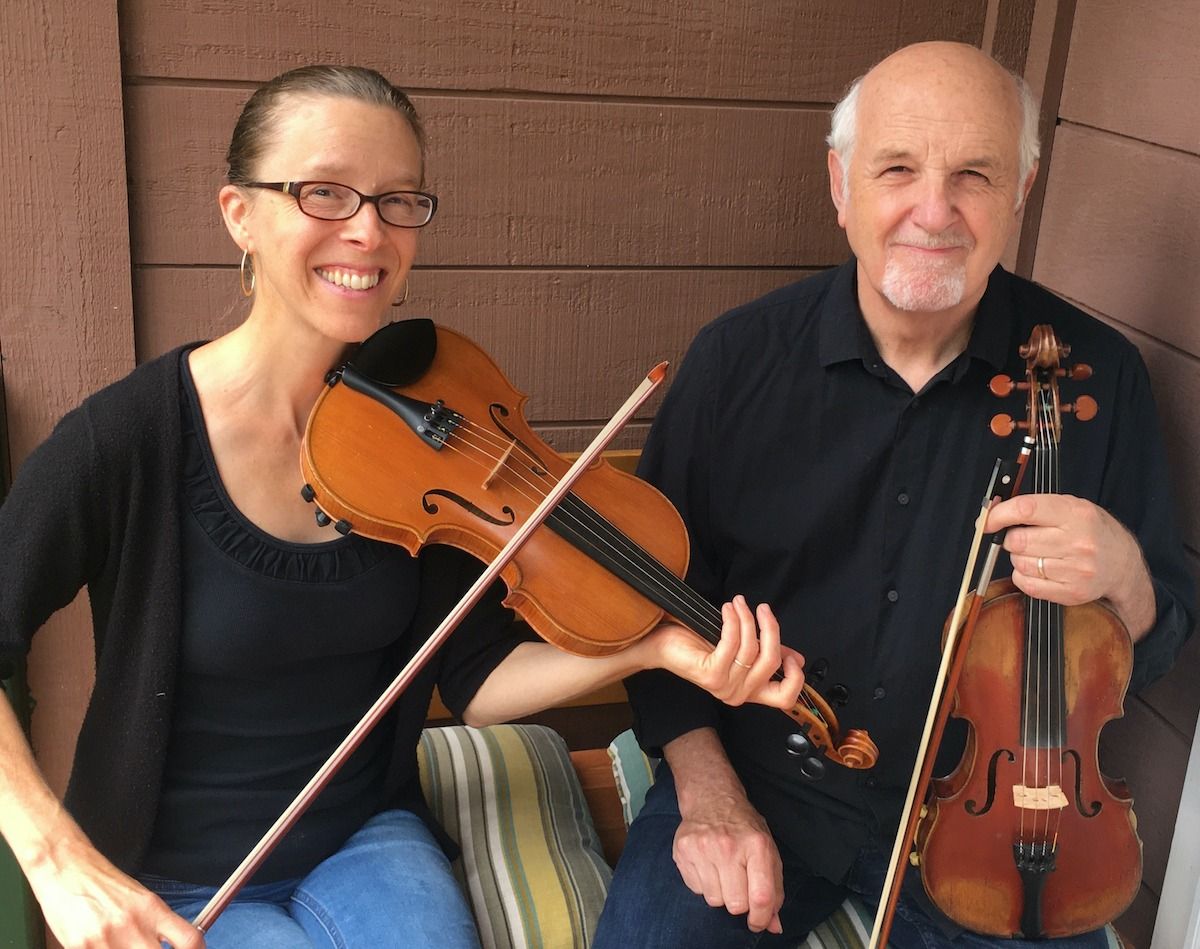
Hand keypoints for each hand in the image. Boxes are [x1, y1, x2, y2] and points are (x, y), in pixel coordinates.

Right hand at [24, 833, 203, 948]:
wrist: (67, 869)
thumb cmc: (103, 884)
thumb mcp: (139, 898)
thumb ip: (156, 924)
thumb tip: (167, 945)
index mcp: (152, 910)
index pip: (188, 939)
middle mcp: (134, 925)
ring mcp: (107, 939)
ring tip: (120, 945)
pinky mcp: (82, 947)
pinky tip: (100, 947)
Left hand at [648, 595, 804, 709]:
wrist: (665, 646)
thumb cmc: (701, 646)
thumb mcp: (742, 650)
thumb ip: (767, 654)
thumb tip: (796, 658)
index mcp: (750, 692)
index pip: (784, 699)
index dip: (796, 678)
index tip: (791, 655)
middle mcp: (739, 695)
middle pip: (771, 661)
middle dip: (771, 628)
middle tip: (763, 609)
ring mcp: (724, 687)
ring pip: (752, 648)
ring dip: (747, 618)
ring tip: (739, 603)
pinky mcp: (711, 674)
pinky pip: (732, 642)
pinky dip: (733, 620)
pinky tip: (728, 609)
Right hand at [672, 788, 783, 932]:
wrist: (712, 799)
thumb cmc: (743, 827)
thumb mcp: (767, 851)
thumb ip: (773, 889)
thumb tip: (773, 925)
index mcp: (756, 845)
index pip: (761, 896)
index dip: (761, 918)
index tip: (758, 922)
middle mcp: (728, 846)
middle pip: (736, 904)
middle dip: (739, 902)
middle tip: (739, 884)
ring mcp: (702, 848)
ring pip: (714, 900)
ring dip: (720, 893)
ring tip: (722, 871)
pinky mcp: (682, 851)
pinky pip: (696, 890)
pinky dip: (704, 884)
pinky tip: (708, 865)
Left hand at [985, 493, 1154, 638]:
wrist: (1122, 565)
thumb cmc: (1091, 531)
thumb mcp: (1071, 507)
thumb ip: (1034, 506)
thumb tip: (992, 511)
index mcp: (1077, 514)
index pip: (1026, 509)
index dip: (998, 515)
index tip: (986, 521)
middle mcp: (1079, 542)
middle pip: (1018, 540)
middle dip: (1011, 539)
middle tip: (1023, 537)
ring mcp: (1076, 570)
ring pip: (1019, 563)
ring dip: (1019, 558)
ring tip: (1039, 553)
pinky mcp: (1071, 592)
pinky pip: (1026, 584)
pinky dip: (1023, 576)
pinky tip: (1039, 569)